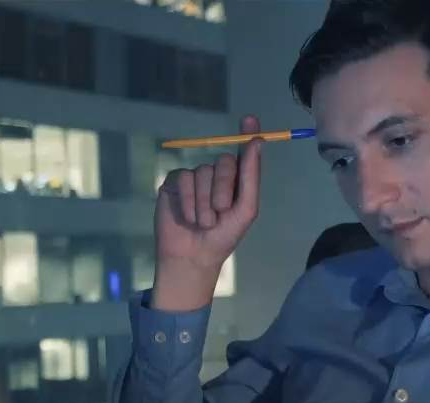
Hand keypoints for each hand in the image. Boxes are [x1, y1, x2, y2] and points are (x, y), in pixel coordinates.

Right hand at [152, 116, 262, 310]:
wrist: (193, 256)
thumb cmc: (224, 237)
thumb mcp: (245, 209)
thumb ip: (250, 176)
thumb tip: (255, 141)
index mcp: (236, 180)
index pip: (242, 151)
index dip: (247, 132)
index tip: (249, 118)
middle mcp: (216, 174)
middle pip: (222, 161)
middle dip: (222, 187)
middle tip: (220, 212)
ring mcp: (194, 177)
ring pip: (202, 172)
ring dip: (204, 203)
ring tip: (202, 223)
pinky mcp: (174, 183)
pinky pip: (183, 179)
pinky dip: (188, 201)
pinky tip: (187, 217)